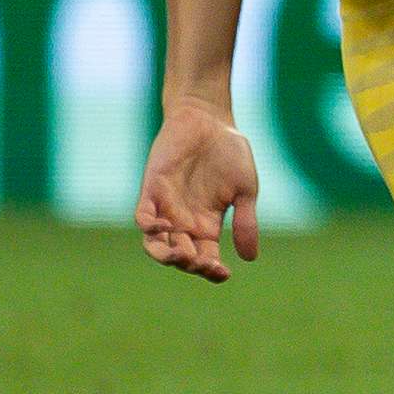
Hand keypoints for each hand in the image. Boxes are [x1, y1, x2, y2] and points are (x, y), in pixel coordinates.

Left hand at [136, 105, 261, 282]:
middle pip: (180, 256)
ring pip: (156, 243)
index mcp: (207, 224)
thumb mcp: (245, 190)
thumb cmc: (229, 152)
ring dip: (165, 255)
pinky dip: (149, 227)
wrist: (209, 120)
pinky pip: (142, 217)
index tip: (224, 274)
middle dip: (190, 265)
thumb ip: (246, 222)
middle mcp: (184, 221)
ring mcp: (166, 207)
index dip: (211, 271)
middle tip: (204, 264)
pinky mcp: (151, 190)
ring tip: (181, 257)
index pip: (205, 257)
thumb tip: (251, 257)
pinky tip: (165, 227)